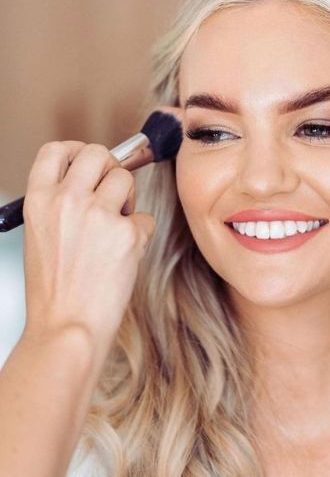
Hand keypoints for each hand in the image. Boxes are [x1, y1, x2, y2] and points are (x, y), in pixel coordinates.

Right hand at [21, 140, 154, 347]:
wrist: (67, 327)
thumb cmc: (55, 290)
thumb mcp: (41, 236)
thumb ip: (60, 205)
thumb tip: (91, 183)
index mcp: (39, 200)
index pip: (57, 150)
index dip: (76, 150)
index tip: (87, 160)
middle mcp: (67, 200)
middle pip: (99, 153)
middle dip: (110, 167)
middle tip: (111, 191)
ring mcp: (99, 215)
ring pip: (127, 179)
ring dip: (127, 199)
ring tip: (116, 227)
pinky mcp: (127, 233)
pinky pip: (144, 217)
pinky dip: (140, 233)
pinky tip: (124, 255)